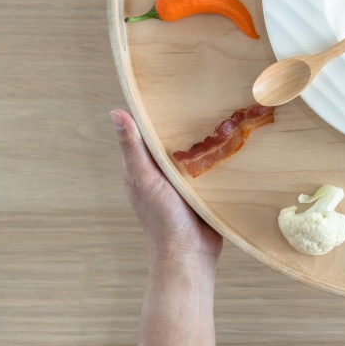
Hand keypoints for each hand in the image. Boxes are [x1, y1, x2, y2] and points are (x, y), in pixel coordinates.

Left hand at [111, 109, 222, 266]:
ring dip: (203, 140)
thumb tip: (115, 113)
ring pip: (192, 153)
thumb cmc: (162, 218)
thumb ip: (132, 148)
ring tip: (221, 116)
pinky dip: (215, 157)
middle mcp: (161, 173)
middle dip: (184, 124)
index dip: (154, 114)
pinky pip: (208, 167)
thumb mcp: (145, 178)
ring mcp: (182, 182)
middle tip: (203, 100)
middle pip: (172, 141)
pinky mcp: (202, 190)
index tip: (169, 91)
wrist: (190, 254)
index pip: (146, 133)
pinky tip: (228, 144)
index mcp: (142, 168)